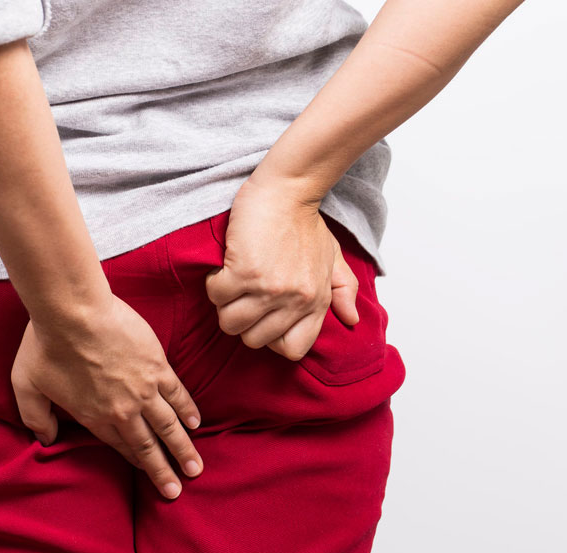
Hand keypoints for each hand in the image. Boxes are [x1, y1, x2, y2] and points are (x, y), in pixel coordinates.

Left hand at [11, 294, 203, 499]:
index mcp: (93, 416)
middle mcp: (121, 409)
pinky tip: (195, 423)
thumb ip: (35, 417)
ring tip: (195, 467)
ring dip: (182, 447)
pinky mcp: (156, 364)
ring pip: (168, 424)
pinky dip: (187, 409)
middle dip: (164, 470)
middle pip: (147, 444)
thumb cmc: (45, 345)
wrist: (73, 311)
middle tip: (178, 490)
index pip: (119, 446)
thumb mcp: (26, 386)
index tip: (148, 479)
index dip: (135, 463)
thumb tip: (46, 440)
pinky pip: (176, 393)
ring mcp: (142, 388)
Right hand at [204, 177, 359, 358]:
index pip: (292, 349)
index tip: (263, 316)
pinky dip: (215, 284)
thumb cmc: (305, 222)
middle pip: (254, 340)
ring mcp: (270, 288)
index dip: (271, 337)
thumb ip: (343, 289)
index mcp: (316, 301)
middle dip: (243, 321)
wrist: (288, 190)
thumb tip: (351, 320)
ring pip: (231, 323)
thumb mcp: (331, 257)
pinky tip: (225, 268)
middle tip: (243, 296)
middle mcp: (296, 300)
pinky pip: (218, 297)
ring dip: (225, 305)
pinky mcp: (245, 272)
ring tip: (232, 282)